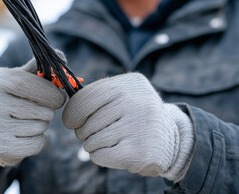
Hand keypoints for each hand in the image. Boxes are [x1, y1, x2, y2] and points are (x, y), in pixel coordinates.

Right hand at [0, 57, 65, 165]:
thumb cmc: (11, 98)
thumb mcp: (20, 78)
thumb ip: (40, 67)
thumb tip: (60, 55)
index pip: (33, 85)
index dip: (53, 92)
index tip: (59, 97)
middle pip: (41, 109)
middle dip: (50, 111)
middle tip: (42, 110)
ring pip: (40, 127)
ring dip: (42, 125)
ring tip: (28, 122)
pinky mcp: (0, 148)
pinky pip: (36, 144)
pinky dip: (38, 141)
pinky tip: (24, 136)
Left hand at [62, 73, 193, 180]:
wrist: (171, 139)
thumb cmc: (135, 114)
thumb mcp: (122, 93)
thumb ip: (95, 95)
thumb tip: (68, 111)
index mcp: (129, 84)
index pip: (84, 99)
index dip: (72, 114)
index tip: (72, 122)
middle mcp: (136, 103)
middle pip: (86, 123)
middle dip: (84, 132)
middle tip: (98, 132)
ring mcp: (139, 128)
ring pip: (91, 141)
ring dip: (93, 145)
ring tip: (110, 140)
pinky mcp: (139, 153)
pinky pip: (99, 156)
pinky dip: (99, 156)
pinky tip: (114, 151)